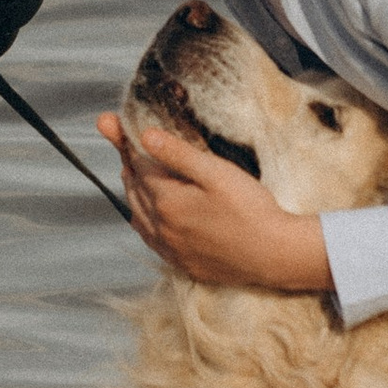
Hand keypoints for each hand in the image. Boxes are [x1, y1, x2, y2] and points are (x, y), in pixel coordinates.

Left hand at [99, 112, 335, 293]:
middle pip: (133, 190)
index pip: (137, 166)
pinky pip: (150, 239)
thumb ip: (177, 154)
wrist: (275, 255)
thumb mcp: (216, 173)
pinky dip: (143, 220)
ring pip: (138, 215)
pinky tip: (148, 216)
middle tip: (123, 144)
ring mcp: (170, 248)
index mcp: (167, 201)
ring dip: (133, 193)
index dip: (126, 142)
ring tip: (133, 174)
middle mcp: (161, 227)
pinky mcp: (182, 263)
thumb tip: (144, 136)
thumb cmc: (251, 211)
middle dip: (127, 164)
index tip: (112, 124)